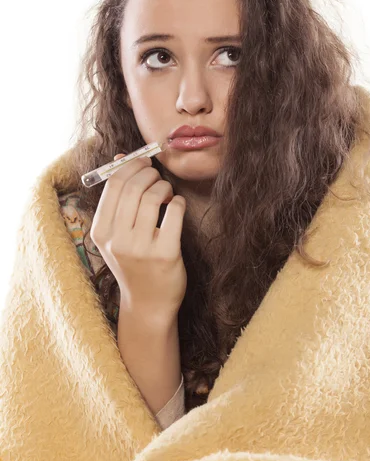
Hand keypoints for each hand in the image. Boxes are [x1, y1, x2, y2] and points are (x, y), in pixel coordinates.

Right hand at [90, 152, 186, 321]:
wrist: (148, 303)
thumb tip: (121, 156)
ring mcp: (140, 248)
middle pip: (134, 186)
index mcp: (100, 231)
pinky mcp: (165, 254)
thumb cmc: (133, 262)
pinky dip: (178, 202)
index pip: (114, 184)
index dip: (132, 165)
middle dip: (150, 173)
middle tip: (157, 177)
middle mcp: (116, 240)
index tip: (144, 163)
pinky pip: (174, 212)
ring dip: (164, 187)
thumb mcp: (116, 233)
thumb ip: (117, 197)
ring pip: (153, 196)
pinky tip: (176, 207)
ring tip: (167, 193)